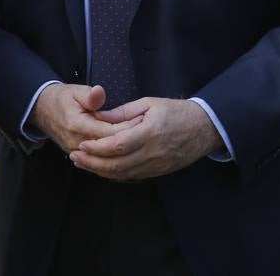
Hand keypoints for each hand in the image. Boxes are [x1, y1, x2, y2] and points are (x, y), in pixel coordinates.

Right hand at [31, 83, 141, 153]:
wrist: (42, 111)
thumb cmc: (63, 99)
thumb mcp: (75, 91)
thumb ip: (89, 95)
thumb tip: (99, 93)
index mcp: (78, 125)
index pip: (110, 132)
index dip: (128, 128)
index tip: (144, 121)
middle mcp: (78, 143)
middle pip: (111, 149)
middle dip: (131, 142)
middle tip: (149, 135)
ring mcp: (78, 153)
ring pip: (107, 160)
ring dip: (125, 154)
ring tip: (142, 145)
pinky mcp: (80, 158)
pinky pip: (101, 164)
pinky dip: (116, 161)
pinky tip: (129, 156)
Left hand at [72, 97, 221, 180]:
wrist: (204, 128)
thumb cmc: (176, 111)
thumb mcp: (149, 103)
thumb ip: (122, 112)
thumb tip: (98, 116)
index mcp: (149, 133)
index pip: (117, 145)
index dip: (97, 147)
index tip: (81, 144)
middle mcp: (152, 153)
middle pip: (117, 164)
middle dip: (92, 162)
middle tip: (74, 157)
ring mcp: (156, 165)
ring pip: (123, 174)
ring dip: (100, 171)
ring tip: (82, 163)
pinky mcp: (159, 172)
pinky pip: (133, 177)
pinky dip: (115, 174)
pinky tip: (102, 169)